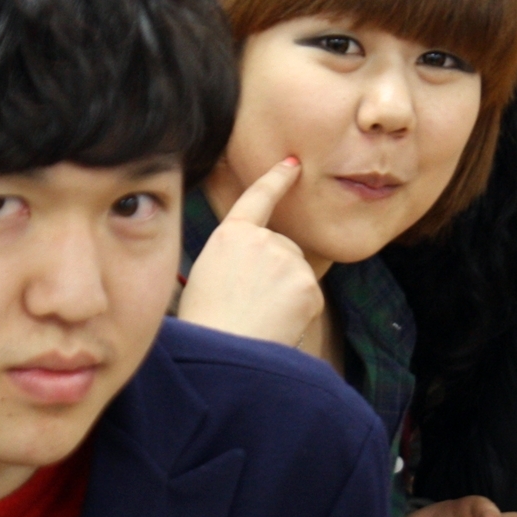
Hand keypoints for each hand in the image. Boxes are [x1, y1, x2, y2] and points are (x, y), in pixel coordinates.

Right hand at [177, 158, 323, 347]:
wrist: (223, 353)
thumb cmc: (206, 323)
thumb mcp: (207, 274)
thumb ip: (236, 256)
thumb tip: (259, 266)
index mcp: (230, 234)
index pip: (258, 198)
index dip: (276, 179)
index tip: (293, 164)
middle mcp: (261, 239)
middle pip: (283, 250)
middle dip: (276, 274)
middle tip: (250, 305)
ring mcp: (287, 259)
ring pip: (297, 275)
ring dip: (287, 295)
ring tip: (259, 317)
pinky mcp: (307, 283)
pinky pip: (309, 298)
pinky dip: (299, 313)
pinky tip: (277, 324)